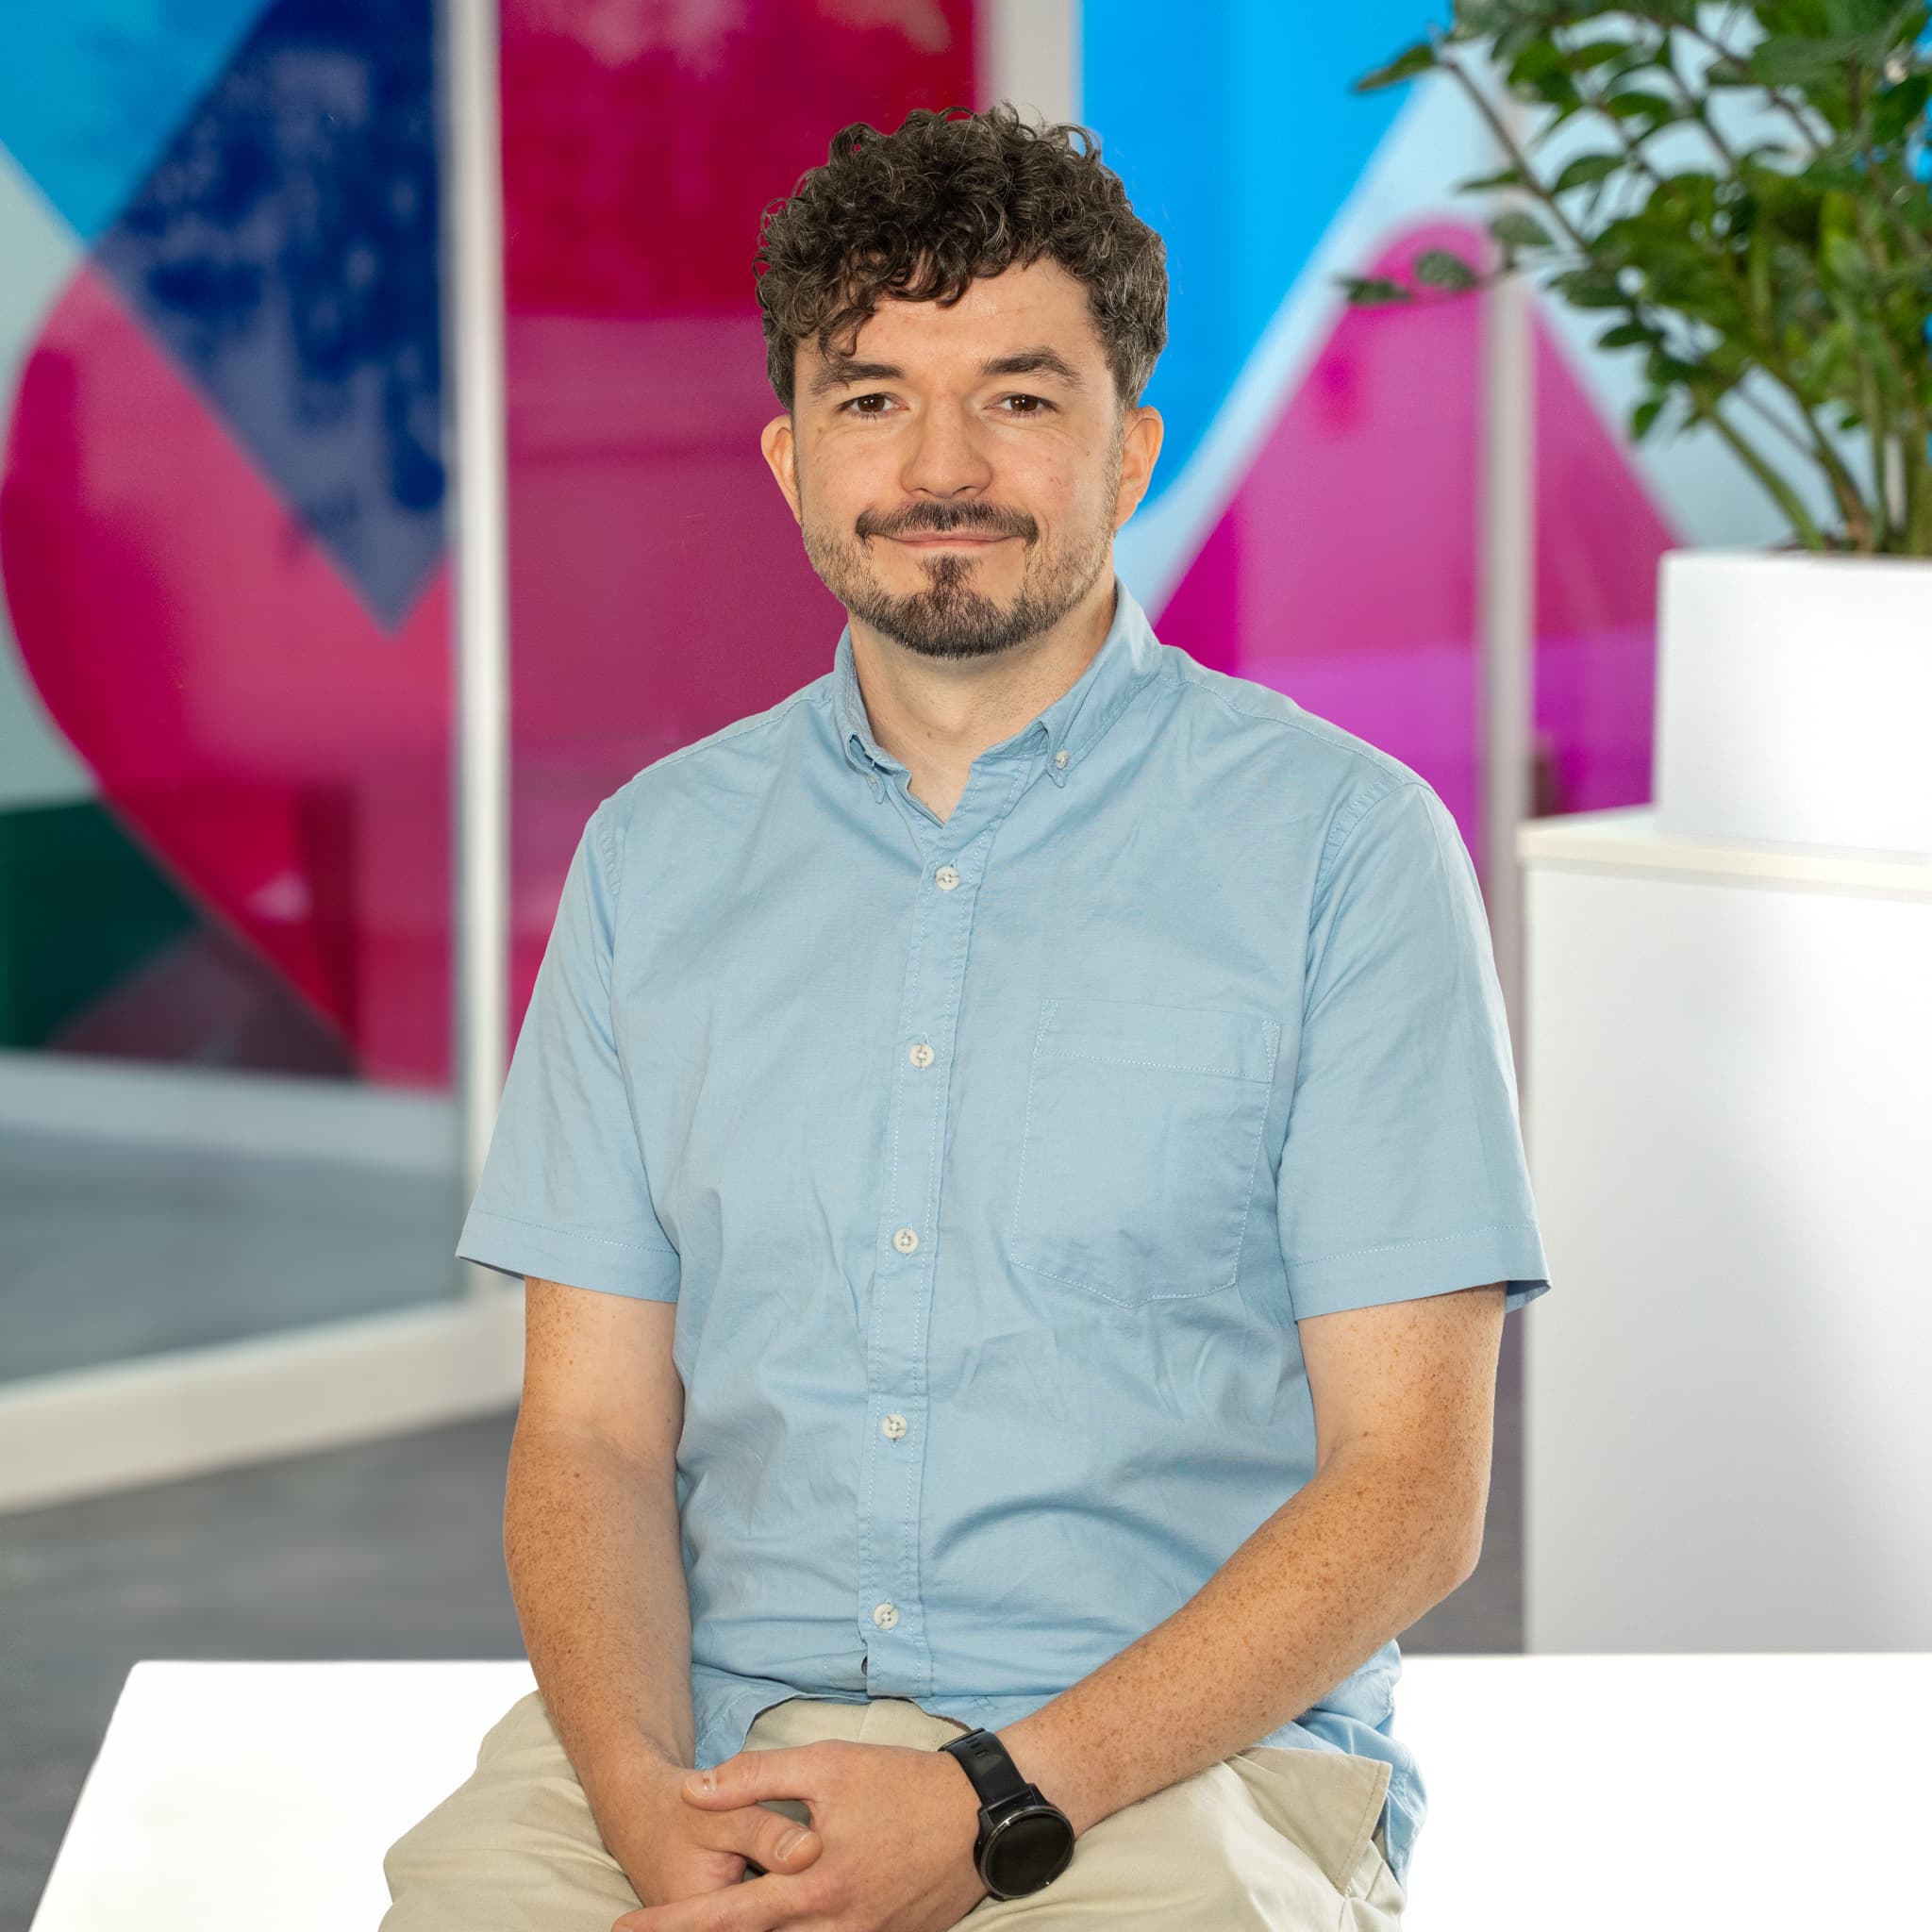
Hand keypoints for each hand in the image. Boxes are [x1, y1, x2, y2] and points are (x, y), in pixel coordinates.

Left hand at [612, 1739, 989, 1931]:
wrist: (982, 1816)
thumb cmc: (903, 1785)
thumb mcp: (827, 1765)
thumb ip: (756, 1778)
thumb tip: (693, 1791)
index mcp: (813, 1889)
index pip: (726, 1919)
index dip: (674, 1926)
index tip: (626, 1928)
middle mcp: (835, 1927)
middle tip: (657, 1927)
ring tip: (722, 1914)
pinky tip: (790, 1913)